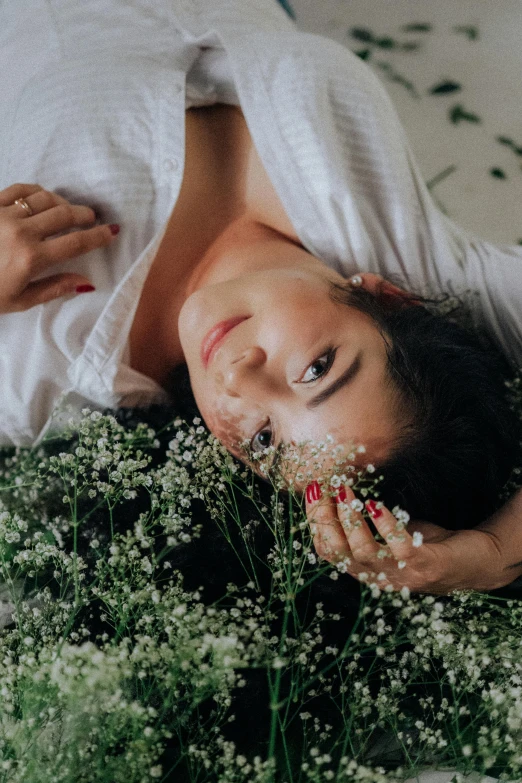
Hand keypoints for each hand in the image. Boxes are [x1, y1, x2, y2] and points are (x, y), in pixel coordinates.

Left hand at [0, 183, 119, 312]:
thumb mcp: (20, 301)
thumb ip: (55, 288)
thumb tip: (87, 282)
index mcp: (32, 258)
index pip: (76, 243)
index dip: (98, 236)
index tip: (112, 232)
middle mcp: (21, 232)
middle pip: (64, 215)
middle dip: (84, 215)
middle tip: (92, 218)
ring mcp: (3, 214)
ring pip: (44, 199)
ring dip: (62, 203)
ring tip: (68, 210)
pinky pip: (19, 190)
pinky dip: (36, 192)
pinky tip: (43, 199)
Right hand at [305, 482, 505, 593]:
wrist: (478, 561)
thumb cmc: (429, 544)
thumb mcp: (390, 534)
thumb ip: (366, 524)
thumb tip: (338, 491)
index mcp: (365, 570)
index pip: (327, 551)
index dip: (315, 522)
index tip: (312, 492)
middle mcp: (378, 578)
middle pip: (338, 553)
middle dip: (325, 519)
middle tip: (322, 489)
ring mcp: (401, 575)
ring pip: (363, 552)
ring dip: (350, 520)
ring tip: (346, 492)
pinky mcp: (425, 566)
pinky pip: (398, 548)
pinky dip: (384, 526)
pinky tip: (376, 506)